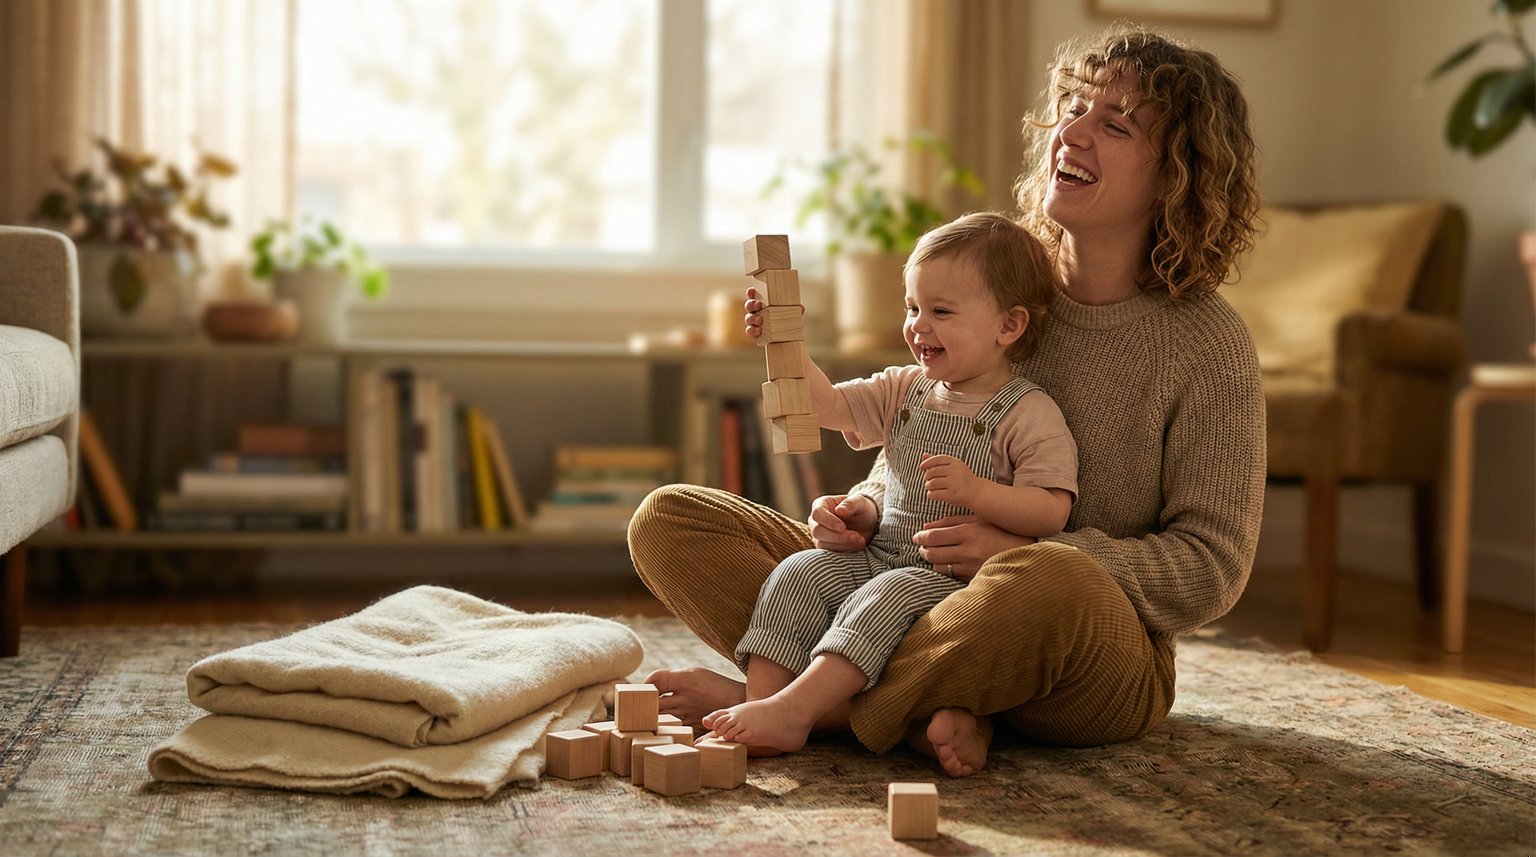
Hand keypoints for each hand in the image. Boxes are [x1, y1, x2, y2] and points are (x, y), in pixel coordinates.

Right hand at [744, 287, 805, 340]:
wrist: (786, 337)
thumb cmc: (786, 319)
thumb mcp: (791, 312)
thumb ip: (795, 309)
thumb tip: (801, 307)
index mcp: (763, 303)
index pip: (754, 295)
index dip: (751, 292)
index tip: (752, 291)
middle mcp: (756, 311)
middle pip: (749, 305)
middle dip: (751, 304)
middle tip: (758, 304)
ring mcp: (754, 322)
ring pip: (748, 318)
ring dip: (752, 318)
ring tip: (760, 319)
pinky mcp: (754, 333)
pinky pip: (749, 331)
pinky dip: (752, 330)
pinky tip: (758, 330)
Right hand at [808, 493, 876, 551]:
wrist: (866, 524)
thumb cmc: (861, 509)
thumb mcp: (860, 502)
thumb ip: (851, 504)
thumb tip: (839, 510)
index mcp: (821, 504)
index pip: (817, 514)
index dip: (828, 521)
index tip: (843, 527)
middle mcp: (816, 520)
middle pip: (817, 531)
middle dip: (838, 536)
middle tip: (857, 536)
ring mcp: (819, 535)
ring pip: (822, 544)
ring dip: (843, 544)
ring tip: (860, 540)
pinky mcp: (825, 546)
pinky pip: (830, 552)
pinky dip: (845, 550)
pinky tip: (858, 545)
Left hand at [911, 514, 1034, 580]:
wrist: (1026, 552)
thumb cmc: (1001, 531)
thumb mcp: (978, 519)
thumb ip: (951, 521)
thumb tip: (926, 527)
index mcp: (969, 532)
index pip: (934, 536)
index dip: (921, 537)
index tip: (917, 537)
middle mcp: (968, 551)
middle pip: (932, 553)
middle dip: (923, 550)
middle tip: (922, 547)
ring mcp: (971, 567)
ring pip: (939, 567)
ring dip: (932, 561)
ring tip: (933, 555)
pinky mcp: (974, 578)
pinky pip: (950, 575)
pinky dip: (944, 569)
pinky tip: (946, 563)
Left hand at [918, 453, 978, 506]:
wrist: (977, 492)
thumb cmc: (962, 479)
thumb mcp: (953, 467)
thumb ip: (938, 462)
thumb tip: (924, 455)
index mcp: (955, 463)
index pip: (936, 459)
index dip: (927, 463)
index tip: (921, 467)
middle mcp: (955, 471)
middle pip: (932, 472)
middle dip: (927, 477)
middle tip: (928, 481)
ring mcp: (954, 483)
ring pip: (931, 483)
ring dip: (928, 486)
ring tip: (931, 488)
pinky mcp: (952, 495)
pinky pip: (934, 494)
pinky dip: (930, 495)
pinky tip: (933, 495)